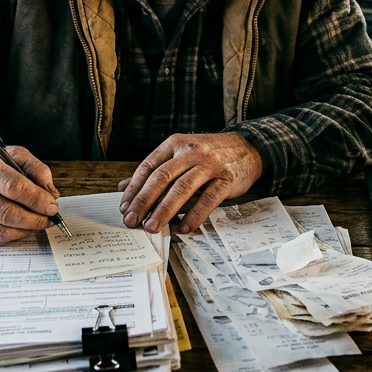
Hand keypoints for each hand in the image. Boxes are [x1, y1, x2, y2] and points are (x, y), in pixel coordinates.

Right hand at [0, 146, 59, 245]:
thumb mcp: (11, 154)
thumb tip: (51, 193)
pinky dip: (12, 236)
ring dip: (26, 230)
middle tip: (49, 218)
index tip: (52, 205)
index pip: (12, 186)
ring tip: (38, 223)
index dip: (36, 199)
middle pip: (6, 213)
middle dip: (34, 219)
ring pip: (0, 231)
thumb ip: (35, 169)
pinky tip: (20, 228)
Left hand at [117, 132, 262, 233]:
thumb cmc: (209, 154)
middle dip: (144, 201)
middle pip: (162, 177)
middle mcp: (190, 152)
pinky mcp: (226, 179)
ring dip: (164, 210)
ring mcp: (209, 165)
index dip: (134, 189)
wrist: (248, 148)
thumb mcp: (180, 154)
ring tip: (152, 227)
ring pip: (182, 188)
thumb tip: (124, 187)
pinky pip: (208, 199)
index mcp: (175, 144)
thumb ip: (154, 169)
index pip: (148, 167)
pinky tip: (183, 228)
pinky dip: (194, 215)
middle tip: (132, 220)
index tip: (124, 207)